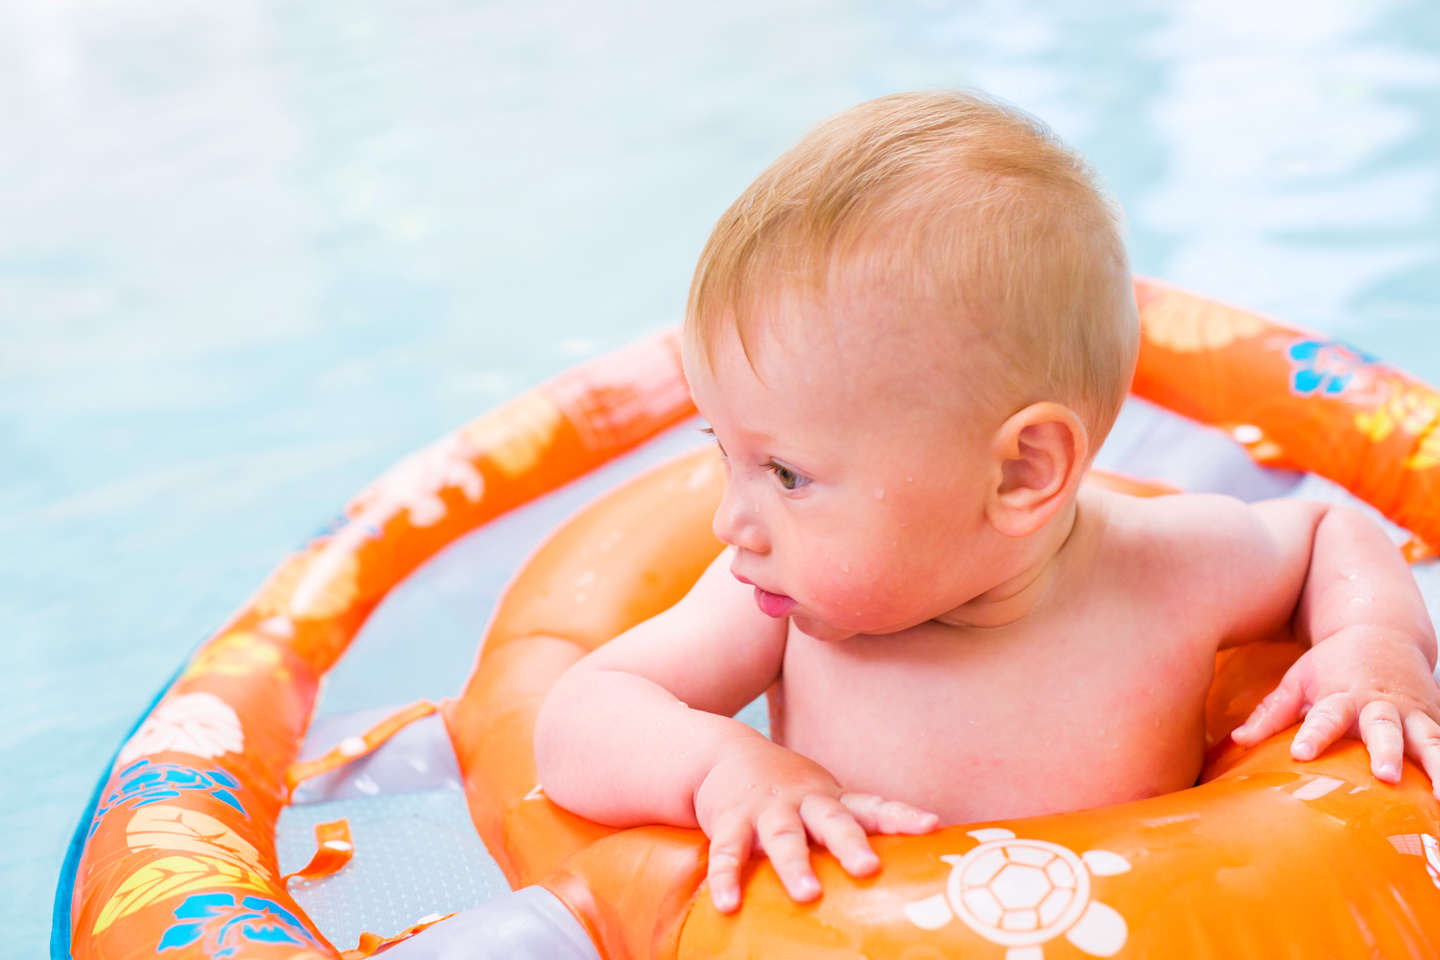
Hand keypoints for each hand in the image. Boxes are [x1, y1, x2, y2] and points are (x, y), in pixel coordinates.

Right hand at [693, 737, 938, 912]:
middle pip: (832, 821)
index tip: (931, 825)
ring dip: (795, 865)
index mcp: (831, 800)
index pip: (874, 807)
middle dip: (850, 844)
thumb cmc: (788, 792)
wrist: (722, 754)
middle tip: (868, 869)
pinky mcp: (730, 820)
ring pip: (784, 836)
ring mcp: (767, 810)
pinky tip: (728, 904)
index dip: (902, 816)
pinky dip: (727, 877)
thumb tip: (899, 884)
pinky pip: (728, 851)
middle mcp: (804, 802)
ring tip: (807, 895)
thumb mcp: (822, 802)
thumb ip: (850, 832)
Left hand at [1231, 629, 1439, 793]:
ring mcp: (1412, 712)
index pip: (1323, 717)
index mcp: (1340, 694)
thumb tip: (1237, 740)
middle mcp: (1379, 704)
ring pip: (1428, 739)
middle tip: (1385, 775)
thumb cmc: (1332, 663)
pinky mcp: (1434, 719)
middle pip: (1382, 728)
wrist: (1382, 629)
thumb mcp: (1297, 679)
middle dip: (1385, 751)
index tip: (1301, 754)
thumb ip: (1271, 712)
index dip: (1313, 735)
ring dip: (1436, 766)